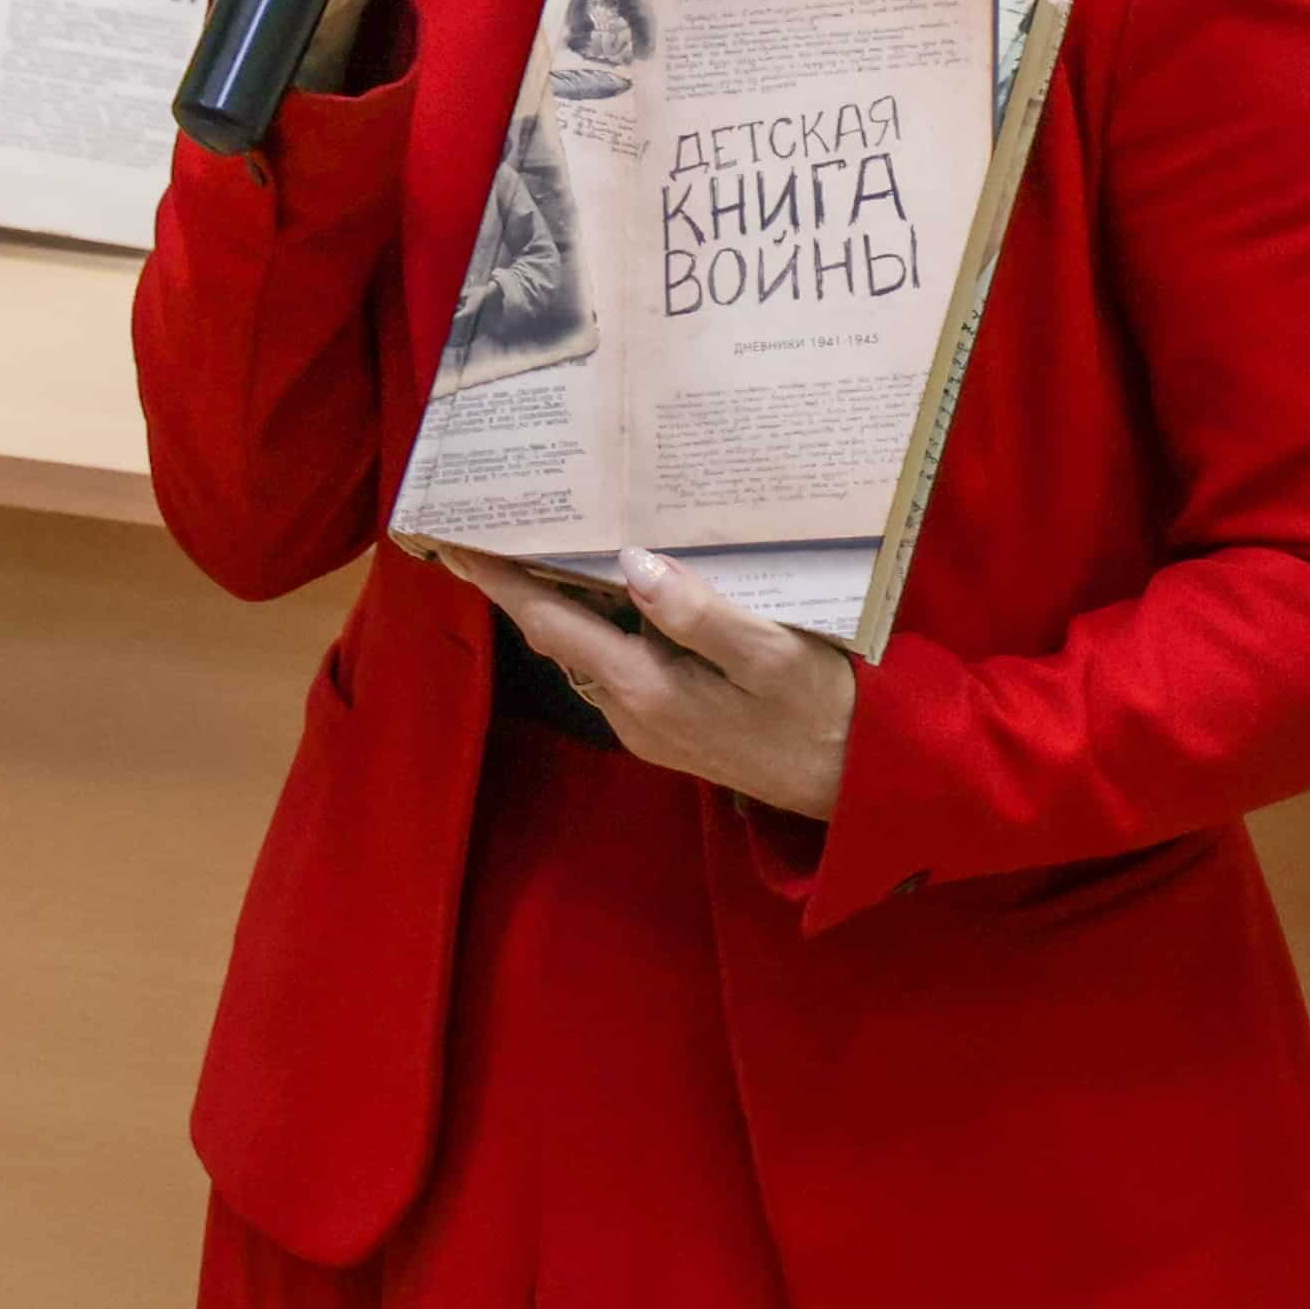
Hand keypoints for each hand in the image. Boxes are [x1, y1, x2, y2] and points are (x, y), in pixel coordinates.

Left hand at [434, 543, 857, 824]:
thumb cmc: (821, 715)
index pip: (551, 625)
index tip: (456, 541)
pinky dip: (602, 621)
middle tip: (500, 521)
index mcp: (646, 688)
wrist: (853, 787)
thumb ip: (699, 614)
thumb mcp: (773, 656)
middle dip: (523, 582)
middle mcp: (630, 711)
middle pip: (558, 636)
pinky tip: (619, 587)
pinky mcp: (668, 725)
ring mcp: (646, 723)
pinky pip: (617, 662)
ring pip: (585, 650)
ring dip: (562, 601)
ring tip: (550, 539)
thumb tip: (632, 564)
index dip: (501, 582)